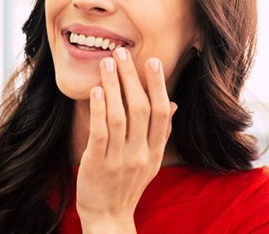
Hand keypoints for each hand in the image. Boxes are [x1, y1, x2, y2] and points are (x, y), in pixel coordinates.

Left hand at [77, 47, 176, 232]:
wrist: (108, 216)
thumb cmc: (127, 183)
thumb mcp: (149, 160)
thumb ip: (159, 132)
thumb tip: (172, 103)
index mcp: (155, 151)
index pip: (161, 113)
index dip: (158, 86)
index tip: (151, 61)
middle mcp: (141, 154)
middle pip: (141, 109)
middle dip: (132, 78)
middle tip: (122, 53)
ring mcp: (120, 160)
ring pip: (120, 117)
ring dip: (114, 87)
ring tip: (106, 63)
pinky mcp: (98, 164)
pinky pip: (100, 133)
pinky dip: (99, 110)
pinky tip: (96, 90)